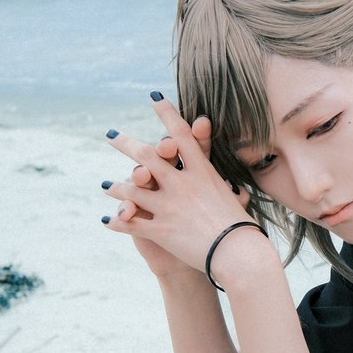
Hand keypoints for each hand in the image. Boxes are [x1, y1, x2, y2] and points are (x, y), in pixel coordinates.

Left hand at [101, 95, 257, 275]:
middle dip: (126, 144)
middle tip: (112, 135)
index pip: (182, 136)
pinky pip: (131, 223)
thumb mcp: (237, 204)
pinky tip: (108, 220)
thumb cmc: (246, 231)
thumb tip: (237, 193)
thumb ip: (229, 194)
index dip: (167, 114)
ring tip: (107, 185)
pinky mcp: (161, 230)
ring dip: (118, 186)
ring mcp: (169, 207)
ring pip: (132, 189)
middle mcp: (182, 185)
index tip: (154, 96)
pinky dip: (118, 221)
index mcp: (202, 174)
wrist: (240, 255)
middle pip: (148, 156)